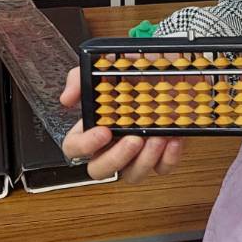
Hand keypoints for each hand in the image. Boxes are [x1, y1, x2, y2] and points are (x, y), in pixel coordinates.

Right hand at [60, 66, 182, 183]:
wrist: (175, 72)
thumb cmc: (141, 72)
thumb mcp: (111, 66)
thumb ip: (82, 78)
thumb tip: (66, 98)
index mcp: (95, 125)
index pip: (74, 147)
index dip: (85, 145)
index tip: (103, 132)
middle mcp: (113, 144)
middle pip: (100, 170)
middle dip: (116, 159)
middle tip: (133, 140)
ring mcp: (137, 153)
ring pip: (132, 175)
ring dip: (145, 160)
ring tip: (158, 137)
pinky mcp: (162, 155)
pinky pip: (162, 169)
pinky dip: (169, 158)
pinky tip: (173, 139)